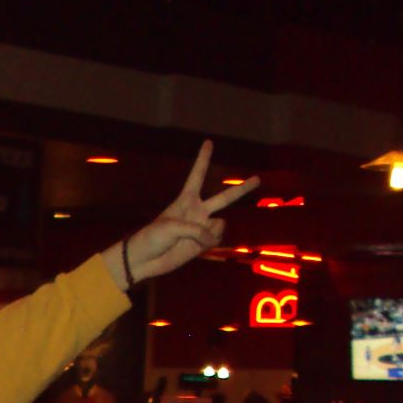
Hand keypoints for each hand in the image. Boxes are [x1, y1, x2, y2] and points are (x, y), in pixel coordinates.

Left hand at [119, 141, 260, 284]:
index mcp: (186, 200)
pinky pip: (216, 239)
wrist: (144, 260)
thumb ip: (196, 230)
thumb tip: (213, 237)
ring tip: (194, 238)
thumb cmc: (153, 237)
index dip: (203, 159)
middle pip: (225, 197)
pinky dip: (210, 242)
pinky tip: (198, 246)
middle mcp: (197, 211)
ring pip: (221, 224)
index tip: (208, 142)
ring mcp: (202, 228)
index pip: (197, 175)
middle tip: (258, 178)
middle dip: (242, 189)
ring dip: (211, 231)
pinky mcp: (203, 244)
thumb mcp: (172, 227)